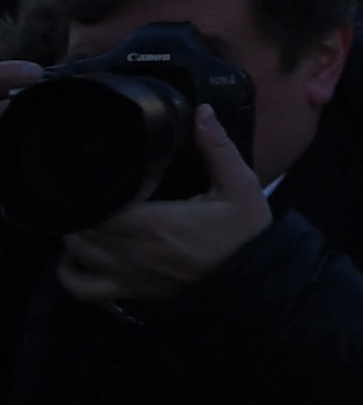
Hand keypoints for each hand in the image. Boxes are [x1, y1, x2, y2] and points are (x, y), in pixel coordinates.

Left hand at [50, 112, 266, 305]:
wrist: (253, 281)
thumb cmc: (245, 234)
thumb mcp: (241, 186)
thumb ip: (218, 148)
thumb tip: (201, 112)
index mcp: (155, 223)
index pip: (100, 205)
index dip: (92, 188)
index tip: (102, 169)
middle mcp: (132, 251)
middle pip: (82, 227)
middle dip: (80, 207)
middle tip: (90, 186)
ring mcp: (127, 275)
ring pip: (75, 254)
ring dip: (72, 233)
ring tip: (83, 214)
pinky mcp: (129, 292)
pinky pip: (82, 289)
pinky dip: (67, 273)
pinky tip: (74, 256)